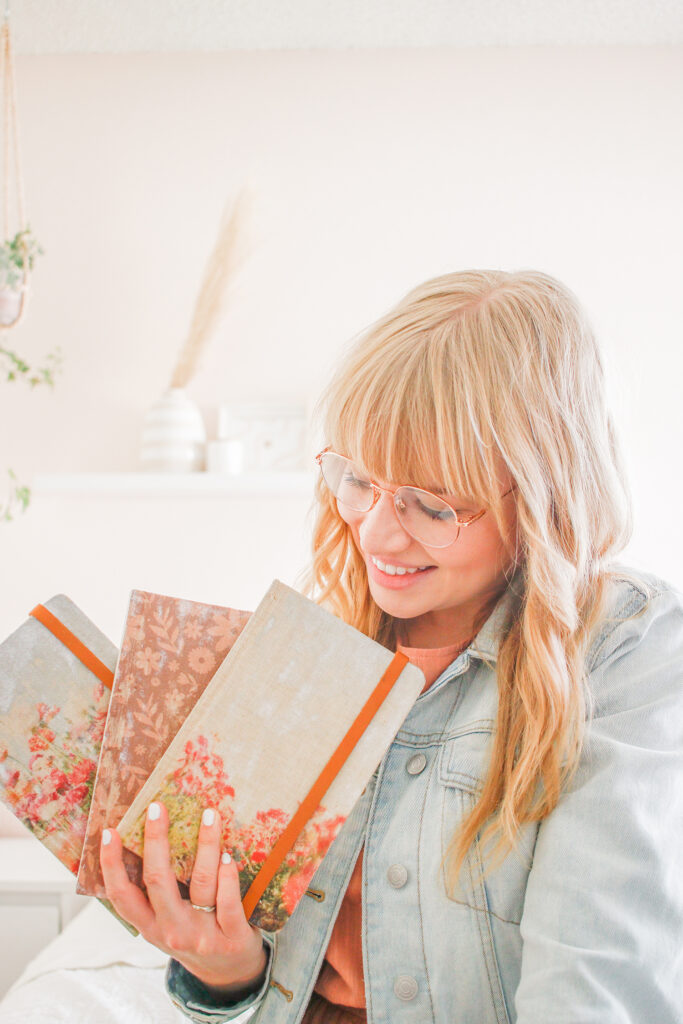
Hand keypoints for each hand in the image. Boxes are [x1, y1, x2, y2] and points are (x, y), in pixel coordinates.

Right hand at [100, 801, 266, 992]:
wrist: (229, 973)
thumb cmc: (193, 933)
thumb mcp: (167, 921)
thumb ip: (157, 892)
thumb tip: (148, 837)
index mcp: (150, 926)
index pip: (122, 897)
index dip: (112, 865)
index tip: (109, 832)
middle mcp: (172, 931)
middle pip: (158, 881)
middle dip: (156, 841)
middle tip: (157, 807)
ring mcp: (202, 935)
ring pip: (202, 882)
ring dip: (206, 845)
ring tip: (209, 814)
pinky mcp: (232, 936)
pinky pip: (229, 901)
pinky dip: (228, 875)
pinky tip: (228, 855)